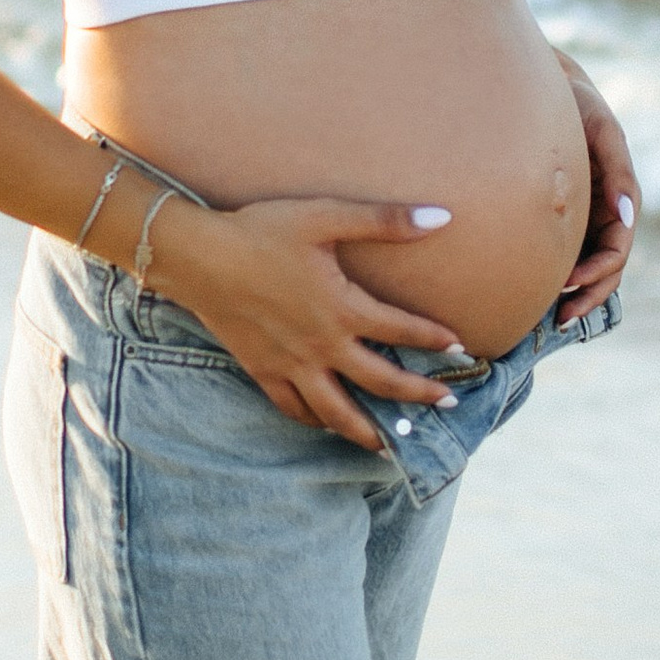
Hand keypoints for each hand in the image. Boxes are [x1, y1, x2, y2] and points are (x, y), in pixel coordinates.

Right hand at [148, 195, 464, 451]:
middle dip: (419, 395)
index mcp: (341, 308)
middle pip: (381, 381)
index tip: (460, 347)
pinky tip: (328, 425)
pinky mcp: (263, 372)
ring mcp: (291, 364)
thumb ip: (384, 221)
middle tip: (447, 404)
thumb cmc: (262, 231)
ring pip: (338, 412)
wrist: (199, 257)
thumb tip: (441, 218)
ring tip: (392, 443)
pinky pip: (295, 409)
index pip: (401, 329)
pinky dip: (316, 422)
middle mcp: (322, 346)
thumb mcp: (325, 216)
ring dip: (370, 430)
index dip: (434, 339)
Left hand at [553, 59, 637, 327]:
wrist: (544, 86)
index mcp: (619, 200)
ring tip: (552, 318)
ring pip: (587, 270)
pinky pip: (565, 256)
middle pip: (606, 270)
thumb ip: (618, 172)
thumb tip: (627, 220)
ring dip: (576, 296)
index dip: (598, 272)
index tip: (569, 280)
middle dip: (588, 296)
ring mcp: (585, 220)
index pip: (617, 250)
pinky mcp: (563, 219)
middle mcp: (605, 216)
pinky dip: (559, 279)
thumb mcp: (602, 131)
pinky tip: (536, 295)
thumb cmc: (577, 105)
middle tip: (559, 317)